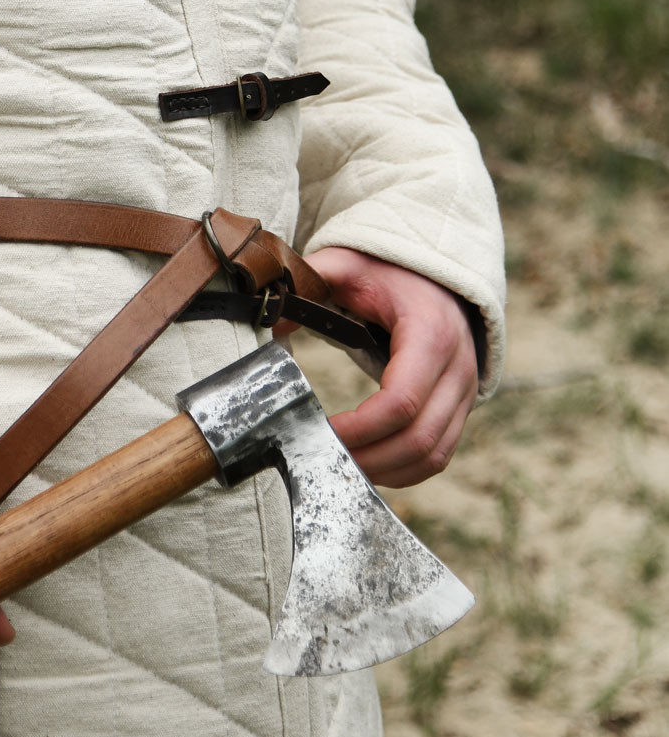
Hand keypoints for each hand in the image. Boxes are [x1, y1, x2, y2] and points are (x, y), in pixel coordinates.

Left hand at [297, 247, 478, 487]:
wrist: (435, 273)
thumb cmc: (388, 270)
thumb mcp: (347, 264)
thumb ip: (308, 284)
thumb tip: (270, 325)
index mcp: (430, 333)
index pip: (400, 401)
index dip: (359, 428)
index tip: (319, 430)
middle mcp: (458, 368)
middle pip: (419, 438)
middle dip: (368, 458)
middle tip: (322, 460)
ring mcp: (465, 391)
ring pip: (433, 455)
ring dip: (386, 471)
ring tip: (338, 468)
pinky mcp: (462, 407)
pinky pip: (439, 454)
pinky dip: (404, 470)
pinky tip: (367, 466)